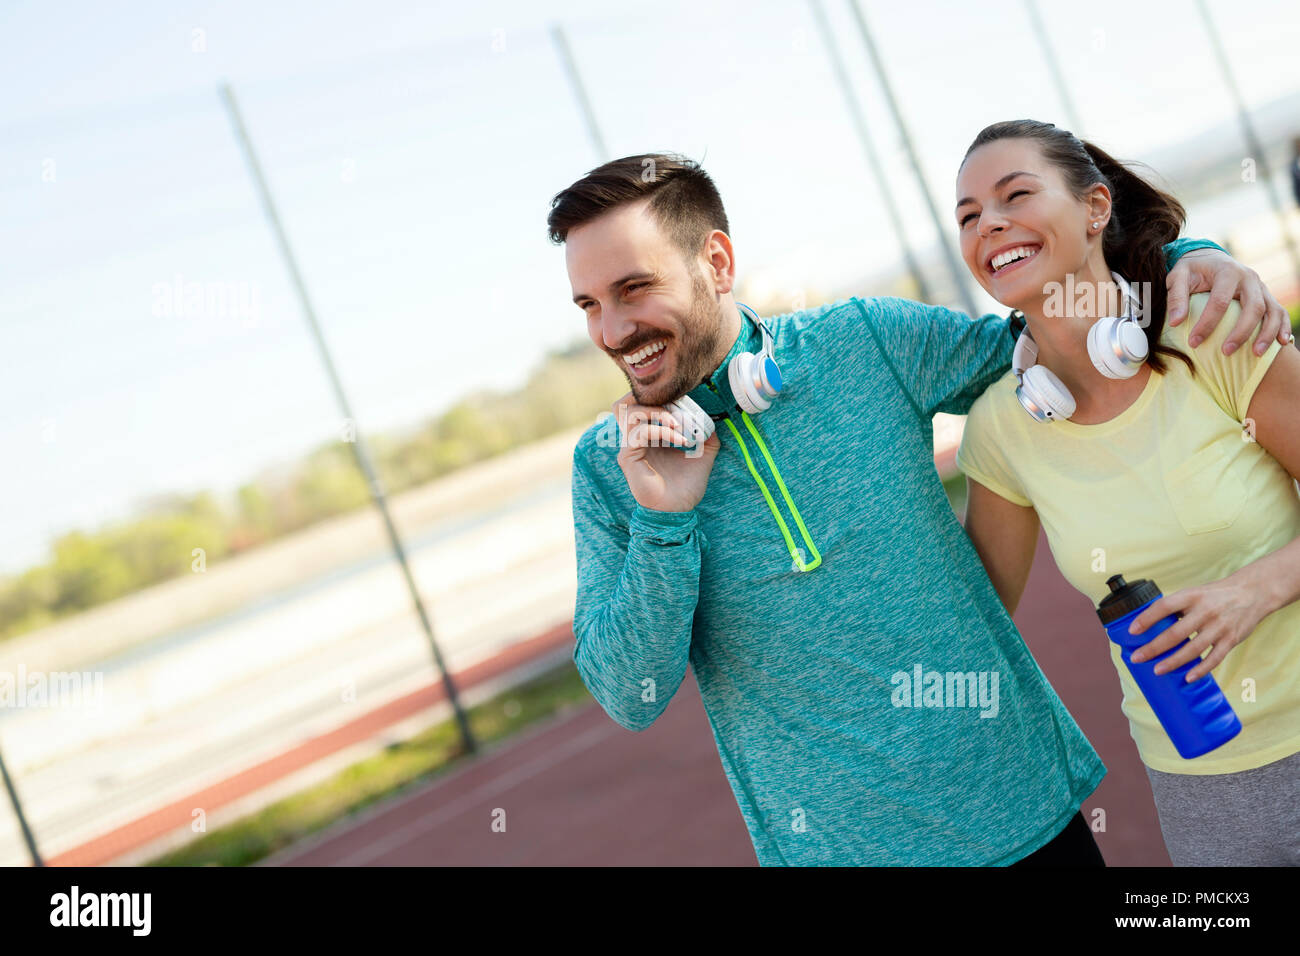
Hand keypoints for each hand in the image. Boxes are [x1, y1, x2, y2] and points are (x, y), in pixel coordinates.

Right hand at [612, 391, 720, 512]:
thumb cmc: (686, 485)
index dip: (661, 397)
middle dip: (652, 398)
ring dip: (658, 412)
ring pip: (631, 413)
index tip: (686, 401)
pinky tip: (680, 439)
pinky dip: (661, 430)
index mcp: (649, 434)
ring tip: (678, 424)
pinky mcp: (628, 457)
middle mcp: (635, 438)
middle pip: (626, 403)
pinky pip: (639, 433)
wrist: (679, 510)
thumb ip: (707, 436)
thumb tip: (711, 420)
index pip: (642, 403)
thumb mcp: (703, 454)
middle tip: (677, 406)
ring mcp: (629, 447)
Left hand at [1126, 575, 1268, 681]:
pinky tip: (1188, 678)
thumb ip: (1175, 607)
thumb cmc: (1215, 595)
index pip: (1164, 607)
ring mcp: (1219, 626)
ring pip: (1193, 649)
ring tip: (1157, 670)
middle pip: (1176, 633)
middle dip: (1154, 647)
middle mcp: (1205, 611)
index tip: (1132, 631)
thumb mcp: (1194, 594)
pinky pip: (1214, 658)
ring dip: (1174, 661)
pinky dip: (1201, 669)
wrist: (1253, 593)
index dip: (1147, 619)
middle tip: (1137, 658)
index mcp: (1191, 596)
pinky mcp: (1231, 639)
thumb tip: (1149, 624)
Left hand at [1166, 249, 1292, 356]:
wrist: (1209, 258)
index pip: (1220, 301)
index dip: (1207, 323)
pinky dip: (1282, 326)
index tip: (1194, 343)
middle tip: (1226, 352)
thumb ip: (1176, 297)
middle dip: (1241, 332)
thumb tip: (1175, 322)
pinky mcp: (1266, 295)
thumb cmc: (1192, 270)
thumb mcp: (1177, 277)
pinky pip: (1280, 311)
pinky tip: (1281, 342)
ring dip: (1267, 333)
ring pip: (1271, 310)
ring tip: (1256, 354)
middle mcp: (1249, 278)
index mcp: (1227, 271)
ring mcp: (1261, 287)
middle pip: (1253, 306)